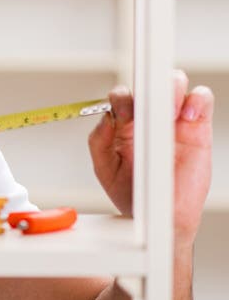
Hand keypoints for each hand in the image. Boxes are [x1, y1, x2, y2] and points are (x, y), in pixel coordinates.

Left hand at [87, 70, 212, 246]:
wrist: (161, 216)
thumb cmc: (133, 192)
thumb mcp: (105, 168)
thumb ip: (99, 142)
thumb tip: (105, 118)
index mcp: (125, 124)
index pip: (122, 96)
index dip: (122, 98)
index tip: (123, 114)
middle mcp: (148, 117)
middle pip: (149, 82)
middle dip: (147, 88)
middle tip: (147, 108)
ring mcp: (174, 120)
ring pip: (175, 82)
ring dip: (171, 88)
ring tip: (168, 112)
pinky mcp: (197, 127)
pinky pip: (201, 99)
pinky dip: (196, 100)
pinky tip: (187, 118)